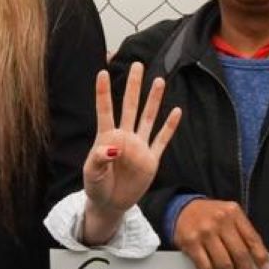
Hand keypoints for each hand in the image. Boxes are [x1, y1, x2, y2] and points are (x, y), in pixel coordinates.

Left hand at [81, 64, 180, 244]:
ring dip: (154, 100)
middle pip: (130, 107)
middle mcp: (124, 138)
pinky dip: (169, 127)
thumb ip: (99, 159)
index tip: (102, 72)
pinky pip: (162, 140)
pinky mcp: (151, 160)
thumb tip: (113, 147)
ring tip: (159, 81)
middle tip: (137, 65)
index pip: (105, 111)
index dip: (103, 93)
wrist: (110, 203)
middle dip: (133, 86)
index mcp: (106, 138)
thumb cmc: (96, 186)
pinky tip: (176, 111)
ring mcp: (139, 147)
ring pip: (148, 118)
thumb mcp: (92, 174)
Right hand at [172, 199, 268, 268]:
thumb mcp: (229, 215)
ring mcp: (205, 232)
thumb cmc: (210, 215)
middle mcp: (220, 221)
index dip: (260, 257)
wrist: (182, 208)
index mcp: (234, 213)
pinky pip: (204, 265)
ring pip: (223, 262)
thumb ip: (242, 231)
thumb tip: (256, 258)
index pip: (252, 238)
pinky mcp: (190, 242)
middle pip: (239, 253)